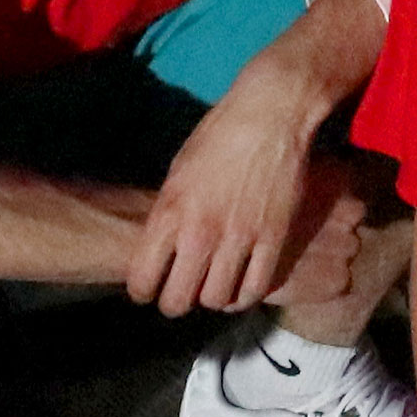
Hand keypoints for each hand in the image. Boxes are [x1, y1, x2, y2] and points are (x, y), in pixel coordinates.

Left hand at [127, 72, 337, 319]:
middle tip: (181, 293)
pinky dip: (244, 296)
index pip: (143, 280)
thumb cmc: (218, 134)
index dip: (143, 291)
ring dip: (211, 299)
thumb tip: (163, 247)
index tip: (149, 288)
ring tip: (213, 286)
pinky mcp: (273, 239)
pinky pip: (255, 290)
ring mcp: (239, 238)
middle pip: (177, 302)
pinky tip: (240, 285)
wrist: (270, 113)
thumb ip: (170, 212)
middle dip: (174, 303)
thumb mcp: (178, 170)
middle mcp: (200, 232)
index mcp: (169, 212)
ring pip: (216, 301)